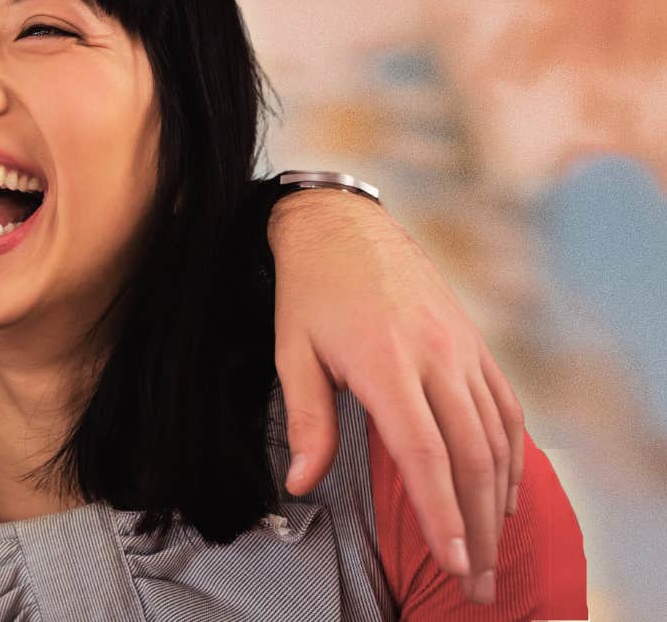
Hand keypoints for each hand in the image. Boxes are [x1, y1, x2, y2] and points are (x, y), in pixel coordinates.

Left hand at [267, 189, 523, 604]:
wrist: (340, 224)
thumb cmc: (308, 290)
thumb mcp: (291, 350)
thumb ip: (306, 419)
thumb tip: (302, 484)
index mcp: (386, 362)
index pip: (425, 453)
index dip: (442, 511)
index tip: (455, 560)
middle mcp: (435, 356)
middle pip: (472, 456)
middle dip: (479, 525)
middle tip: (478, 580)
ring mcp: (462, 348)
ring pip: (497, 436)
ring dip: (500, 499)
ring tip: (494, 551)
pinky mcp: (473, 342)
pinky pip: (505, 407)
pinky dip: (513, 454)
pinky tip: (507, 491)